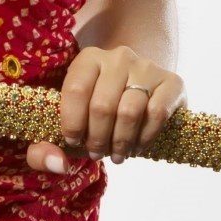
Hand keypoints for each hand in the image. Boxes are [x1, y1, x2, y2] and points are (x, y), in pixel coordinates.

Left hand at [24, 45, 185, 174]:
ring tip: (117, 155)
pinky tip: (137, 147)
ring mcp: (147, 67)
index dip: (72, 123)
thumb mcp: (72, 122)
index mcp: (89, 59)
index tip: (74, 143)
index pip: (75, 90)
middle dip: (97, 139)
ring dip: (120, 143)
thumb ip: (48, 146)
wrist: (141, 92)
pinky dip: (145, 138)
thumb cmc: (98, 111)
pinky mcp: (172, 82)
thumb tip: (59, 163)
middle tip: (97, 154)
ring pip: (129, 112)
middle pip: (102, 106)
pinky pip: (157, 113)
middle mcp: (118, 57)